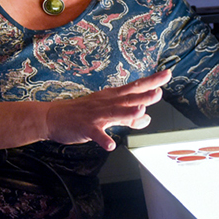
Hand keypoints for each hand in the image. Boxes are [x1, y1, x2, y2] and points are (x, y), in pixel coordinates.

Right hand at [43, 70, 170, 150]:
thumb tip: (148, 118)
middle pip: (128, 98)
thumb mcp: (107, 112)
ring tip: (141, 112)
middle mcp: (106, 103)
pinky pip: (96, 134)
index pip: (135, 87)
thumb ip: (129, 116)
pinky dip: (103, 139)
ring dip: (128, 113)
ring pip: (114, 113)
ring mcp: (95, 115)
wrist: (52, 117)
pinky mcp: (85, 128)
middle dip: (144, 95)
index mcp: (111, 97)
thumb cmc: (81, 113)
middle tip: (159, 92)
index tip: (167, 74)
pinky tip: (110, 145)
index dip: (151, 81)